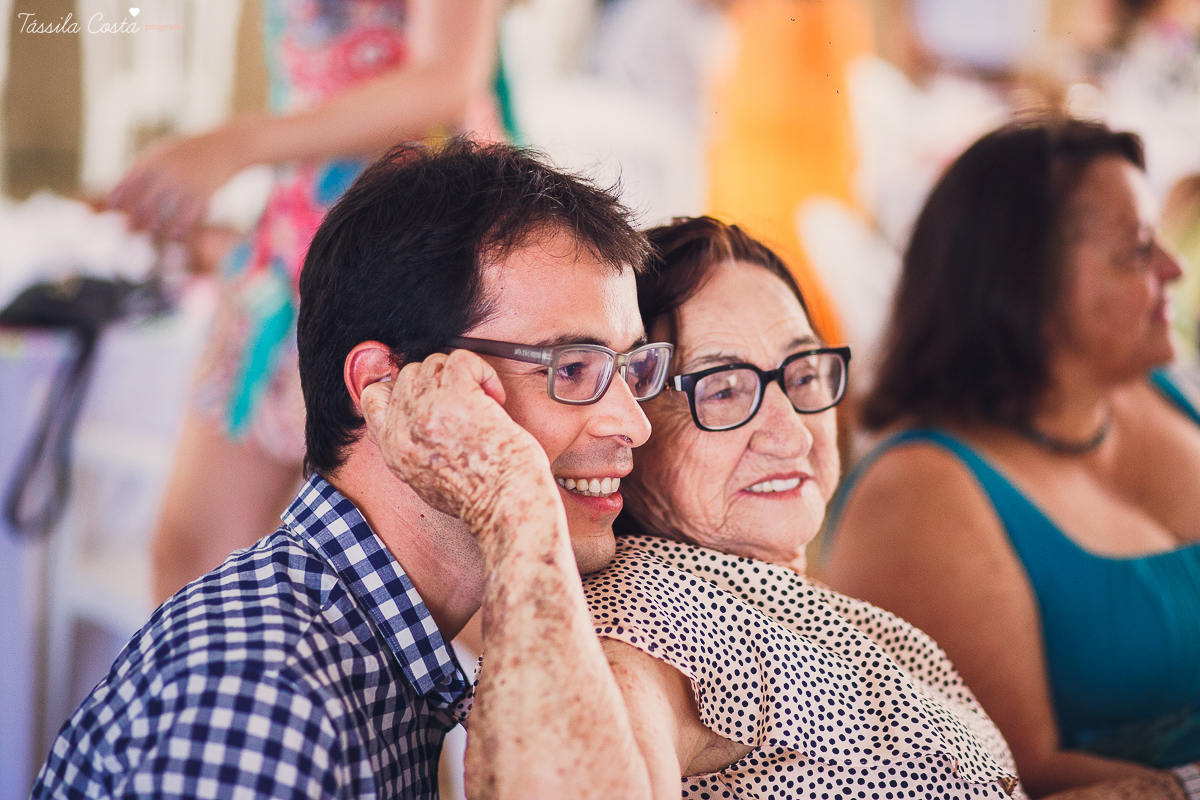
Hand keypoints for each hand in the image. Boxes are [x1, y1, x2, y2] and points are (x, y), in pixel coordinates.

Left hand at [109, 124, 249, 242]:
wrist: (227, 146)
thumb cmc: (192, 150)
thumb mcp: (164, 151)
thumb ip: (143, 167)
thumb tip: (123, 189)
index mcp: (150, 162)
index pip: (124, 189)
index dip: (118, 206)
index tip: (120, 216)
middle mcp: (164, 174)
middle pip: (141, 208)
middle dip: (137, 225)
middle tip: (137, 233)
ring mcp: (183, 186)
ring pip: (163, 220)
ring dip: (158, 232)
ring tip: (158, 236)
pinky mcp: (202, 196)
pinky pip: (186, 222)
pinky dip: (180, 233)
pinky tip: (179, 238)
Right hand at [359, 350, 555, 533]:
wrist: (504, 506)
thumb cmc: (482, 500)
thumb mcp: (427, 482)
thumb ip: (413, 451)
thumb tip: (418, 427)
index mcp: (394, 450)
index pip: (374, 399)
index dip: (399, 389)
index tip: (427, 397)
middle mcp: (404, 428)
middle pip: (408, 375)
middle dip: (438, 382)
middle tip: (465, 404)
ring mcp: (428, 410)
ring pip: (434, 364)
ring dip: (461, 376)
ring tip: (484, 402)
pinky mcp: (458, 397)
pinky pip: (462, 359)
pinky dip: (482, 371)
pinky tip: (494, 396)